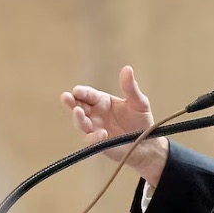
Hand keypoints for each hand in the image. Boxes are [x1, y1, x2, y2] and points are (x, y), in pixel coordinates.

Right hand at [61, 66, 168, 183]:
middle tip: (65, 97)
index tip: (77, 90)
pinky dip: (94, 137)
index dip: (81, 92)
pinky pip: (92, 141)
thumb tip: (127, 68)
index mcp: (101, 101)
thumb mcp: (138, 102)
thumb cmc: (141, 121)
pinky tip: (102, 133)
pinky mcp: (99, 144)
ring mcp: (95, 129)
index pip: (87, 94)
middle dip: (71, 102)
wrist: (148, 143)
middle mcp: (95, 115)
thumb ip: (130, 88)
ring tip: (78, 112)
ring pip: (81, 123)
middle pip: (78, 107)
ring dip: (78, 118)